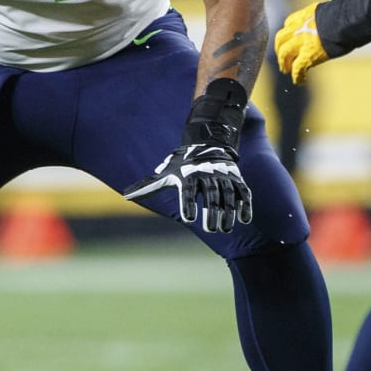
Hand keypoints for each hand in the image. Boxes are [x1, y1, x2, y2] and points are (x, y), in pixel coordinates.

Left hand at [123, 143, 252, 232]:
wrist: (208, 142)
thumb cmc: (182, 164)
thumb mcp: (166, 173)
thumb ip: (148, 186)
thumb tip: (125, 195)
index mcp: (189, 175)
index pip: (188, 191)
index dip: (188, 204)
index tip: (189, 218)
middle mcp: (207, 175)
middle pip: (210, 195)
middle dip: (211, 212)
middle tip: (210, 229)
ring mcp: (224, 177)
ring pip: (227, 196)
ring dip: (228, 213)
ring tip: (225, 229)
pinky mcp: (237, 179)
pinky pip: (243, 193)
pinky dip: (245, 205)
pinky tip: (245, 220)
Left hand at [275, 0, 370, 83]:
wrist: (347, 20)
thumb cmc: (348, 13)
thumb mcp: (334, 10)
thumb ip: (331, 16)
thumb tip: (350, 11)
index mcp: (305, 15)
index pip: (289, 23)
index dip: (287, 33)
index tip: (288, 38)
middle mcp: (299, 28)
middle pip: (281, 39)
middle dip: (280, 49)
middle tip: (282, 58)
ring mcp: (301, 42)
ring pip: (284, 54)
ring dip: (284, 63)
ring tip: (286, 70)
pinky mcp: (308, 55)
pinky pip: (297, 68)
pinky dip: (297, 76)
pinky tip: (299, 81)